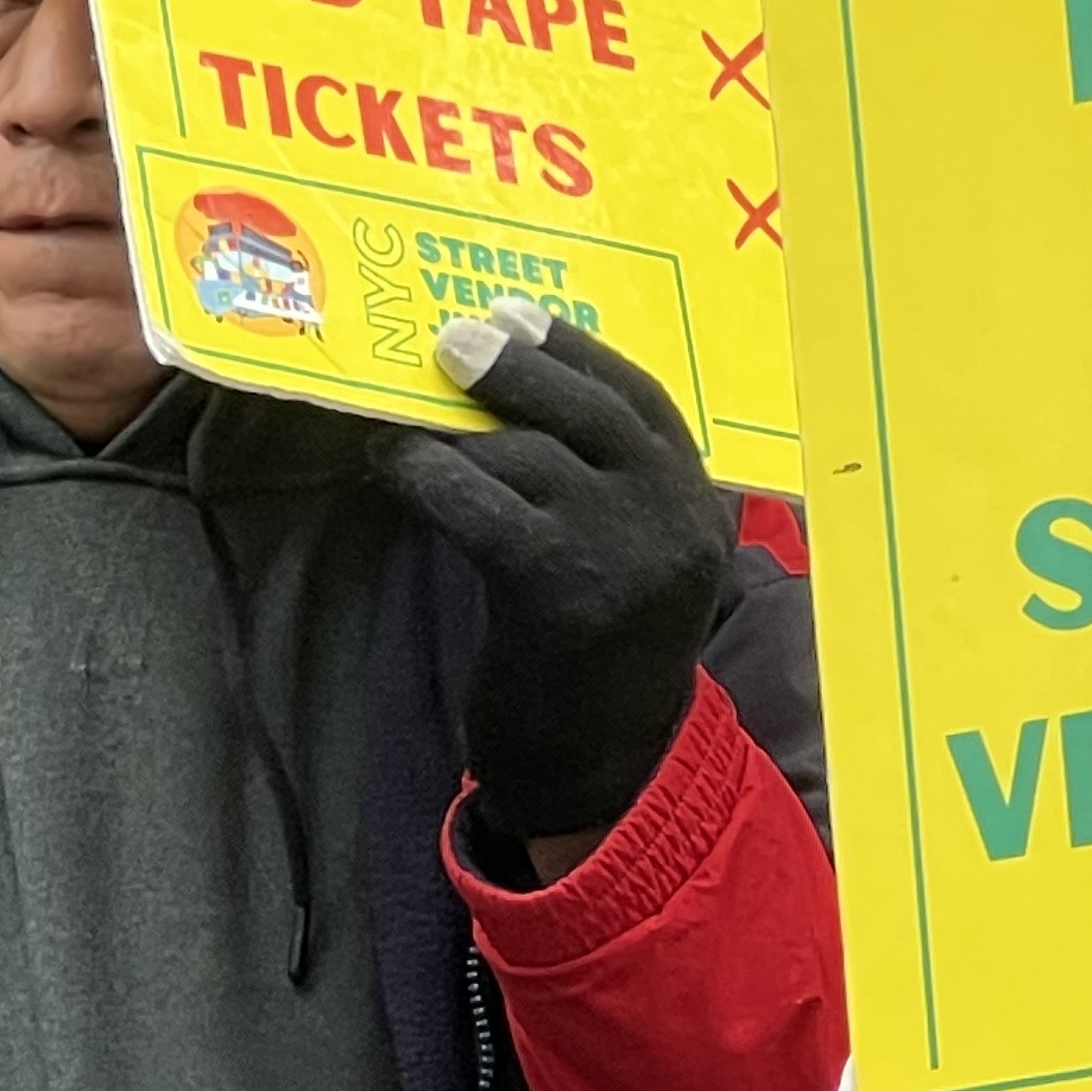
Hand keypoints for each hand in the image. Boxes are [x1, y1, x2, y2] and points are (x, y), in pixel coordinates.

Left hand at [382, 298, 733, 863]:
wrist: (600, 775)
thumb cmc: (595, 664)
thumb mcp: (628, 564)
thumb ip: (601, 489)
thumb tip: (508, 389)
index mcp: (701, 506)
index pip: (644, 401)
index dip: (576, 352)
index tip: (518, 314)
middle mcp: (677, 521)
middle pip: (592, 410)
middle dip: (518, 366)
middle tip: (452, 339)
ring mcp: (624, 553)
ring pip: (527, 453)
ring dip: (451, 429)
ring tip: (399, 424)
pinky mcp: (559, 588)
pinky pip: (478, 502)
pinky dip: (424, 474)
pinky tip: (390, 466)